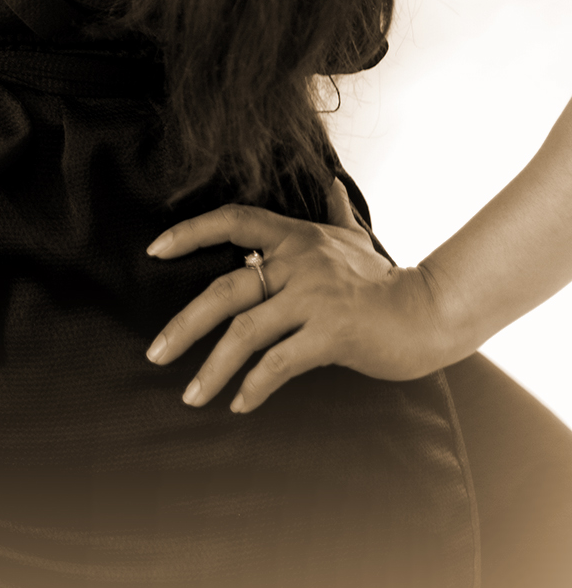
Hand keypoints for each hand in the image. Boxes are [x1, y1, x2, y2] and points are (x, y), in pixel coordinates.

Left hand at [143, 180, 451, 413]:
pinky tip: (239, 404)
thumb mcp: (358, 241)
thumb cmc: (389, 281)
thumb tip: (332, 183)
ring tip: (190, 397)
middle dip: (184, 325)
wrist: (432, 312)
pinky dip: (254, 386)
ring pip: (245, 333)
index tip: (154, 250)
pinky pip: (279, 362)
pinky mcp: (331, 333)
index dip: (190, 231)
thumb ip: (338, 214)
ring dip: (212, 369)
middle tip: (155, 354)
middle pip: (225, 289)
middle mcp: (300, 261)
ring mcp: (314, 297)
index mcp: (297, 237)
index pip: (233, 220)